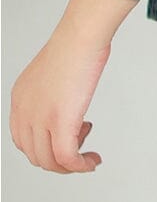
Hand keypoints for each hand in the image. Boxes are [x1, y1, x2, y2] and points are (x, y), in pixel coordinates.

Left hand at [9, 27, 109, 173]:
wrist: (81, 35)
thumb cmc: (76, 44)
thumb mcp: (53, 72)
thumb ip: (52, 91)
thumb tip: (68, 101)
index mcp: (19, 99)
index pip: (23, 139)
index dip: (45, 146)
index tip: (68, 137)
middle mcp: (24, 112)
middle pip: (35, 154)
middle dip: (59, 158)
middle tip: (81, 145)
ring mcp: (40, 119)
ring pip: (49, 162)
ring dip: (70, 166)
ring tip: (87, 157)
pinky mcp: (61, 123)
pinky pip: (67, 158)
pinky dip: (80, 166)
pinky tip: (91, 162)